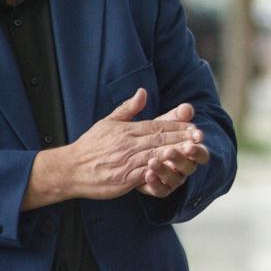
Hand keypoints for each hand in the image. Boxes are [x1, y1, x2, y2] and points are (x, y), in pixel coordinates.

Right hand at [24, 89, 201, 208]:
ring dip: (176, 153)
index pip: (157, 126)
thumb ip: (128, 108)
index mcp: (127, 130)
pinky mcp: (125, 179)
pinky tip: (174, 171)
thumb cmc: (90, 146)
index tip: (193, 126)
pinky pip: (146, 175)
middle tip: (200, 137)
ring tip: (193, 152)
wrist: (71, 168)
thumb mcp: (108, 122)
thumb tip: (142, 92)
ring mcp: (127, 162)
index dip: (177, 126)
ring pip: (156, 156)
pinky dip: (161, 172)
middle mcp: (129, 144)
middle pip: (160, 140)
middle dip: (182, 138)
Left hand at [135, 103, 210, 198]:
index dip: (198, 147)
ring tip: (152, 162)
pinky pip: (161, 190)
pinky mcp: (160, 189)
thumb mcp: (162, 123)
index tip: (195, 138)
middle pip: (190, 167)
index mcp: (189, 152)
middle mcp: (184, 167)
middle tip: (169, 150)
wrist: (130, 153)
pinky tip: (147, 174)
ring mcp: (173, 180)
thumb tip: (187, 108)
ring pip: (175, 179)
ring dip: (165, 170)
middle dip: (180, 158)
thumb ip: (174, 116)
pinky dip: (155, 183)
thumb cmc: (152, 135)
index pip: (200, 152)